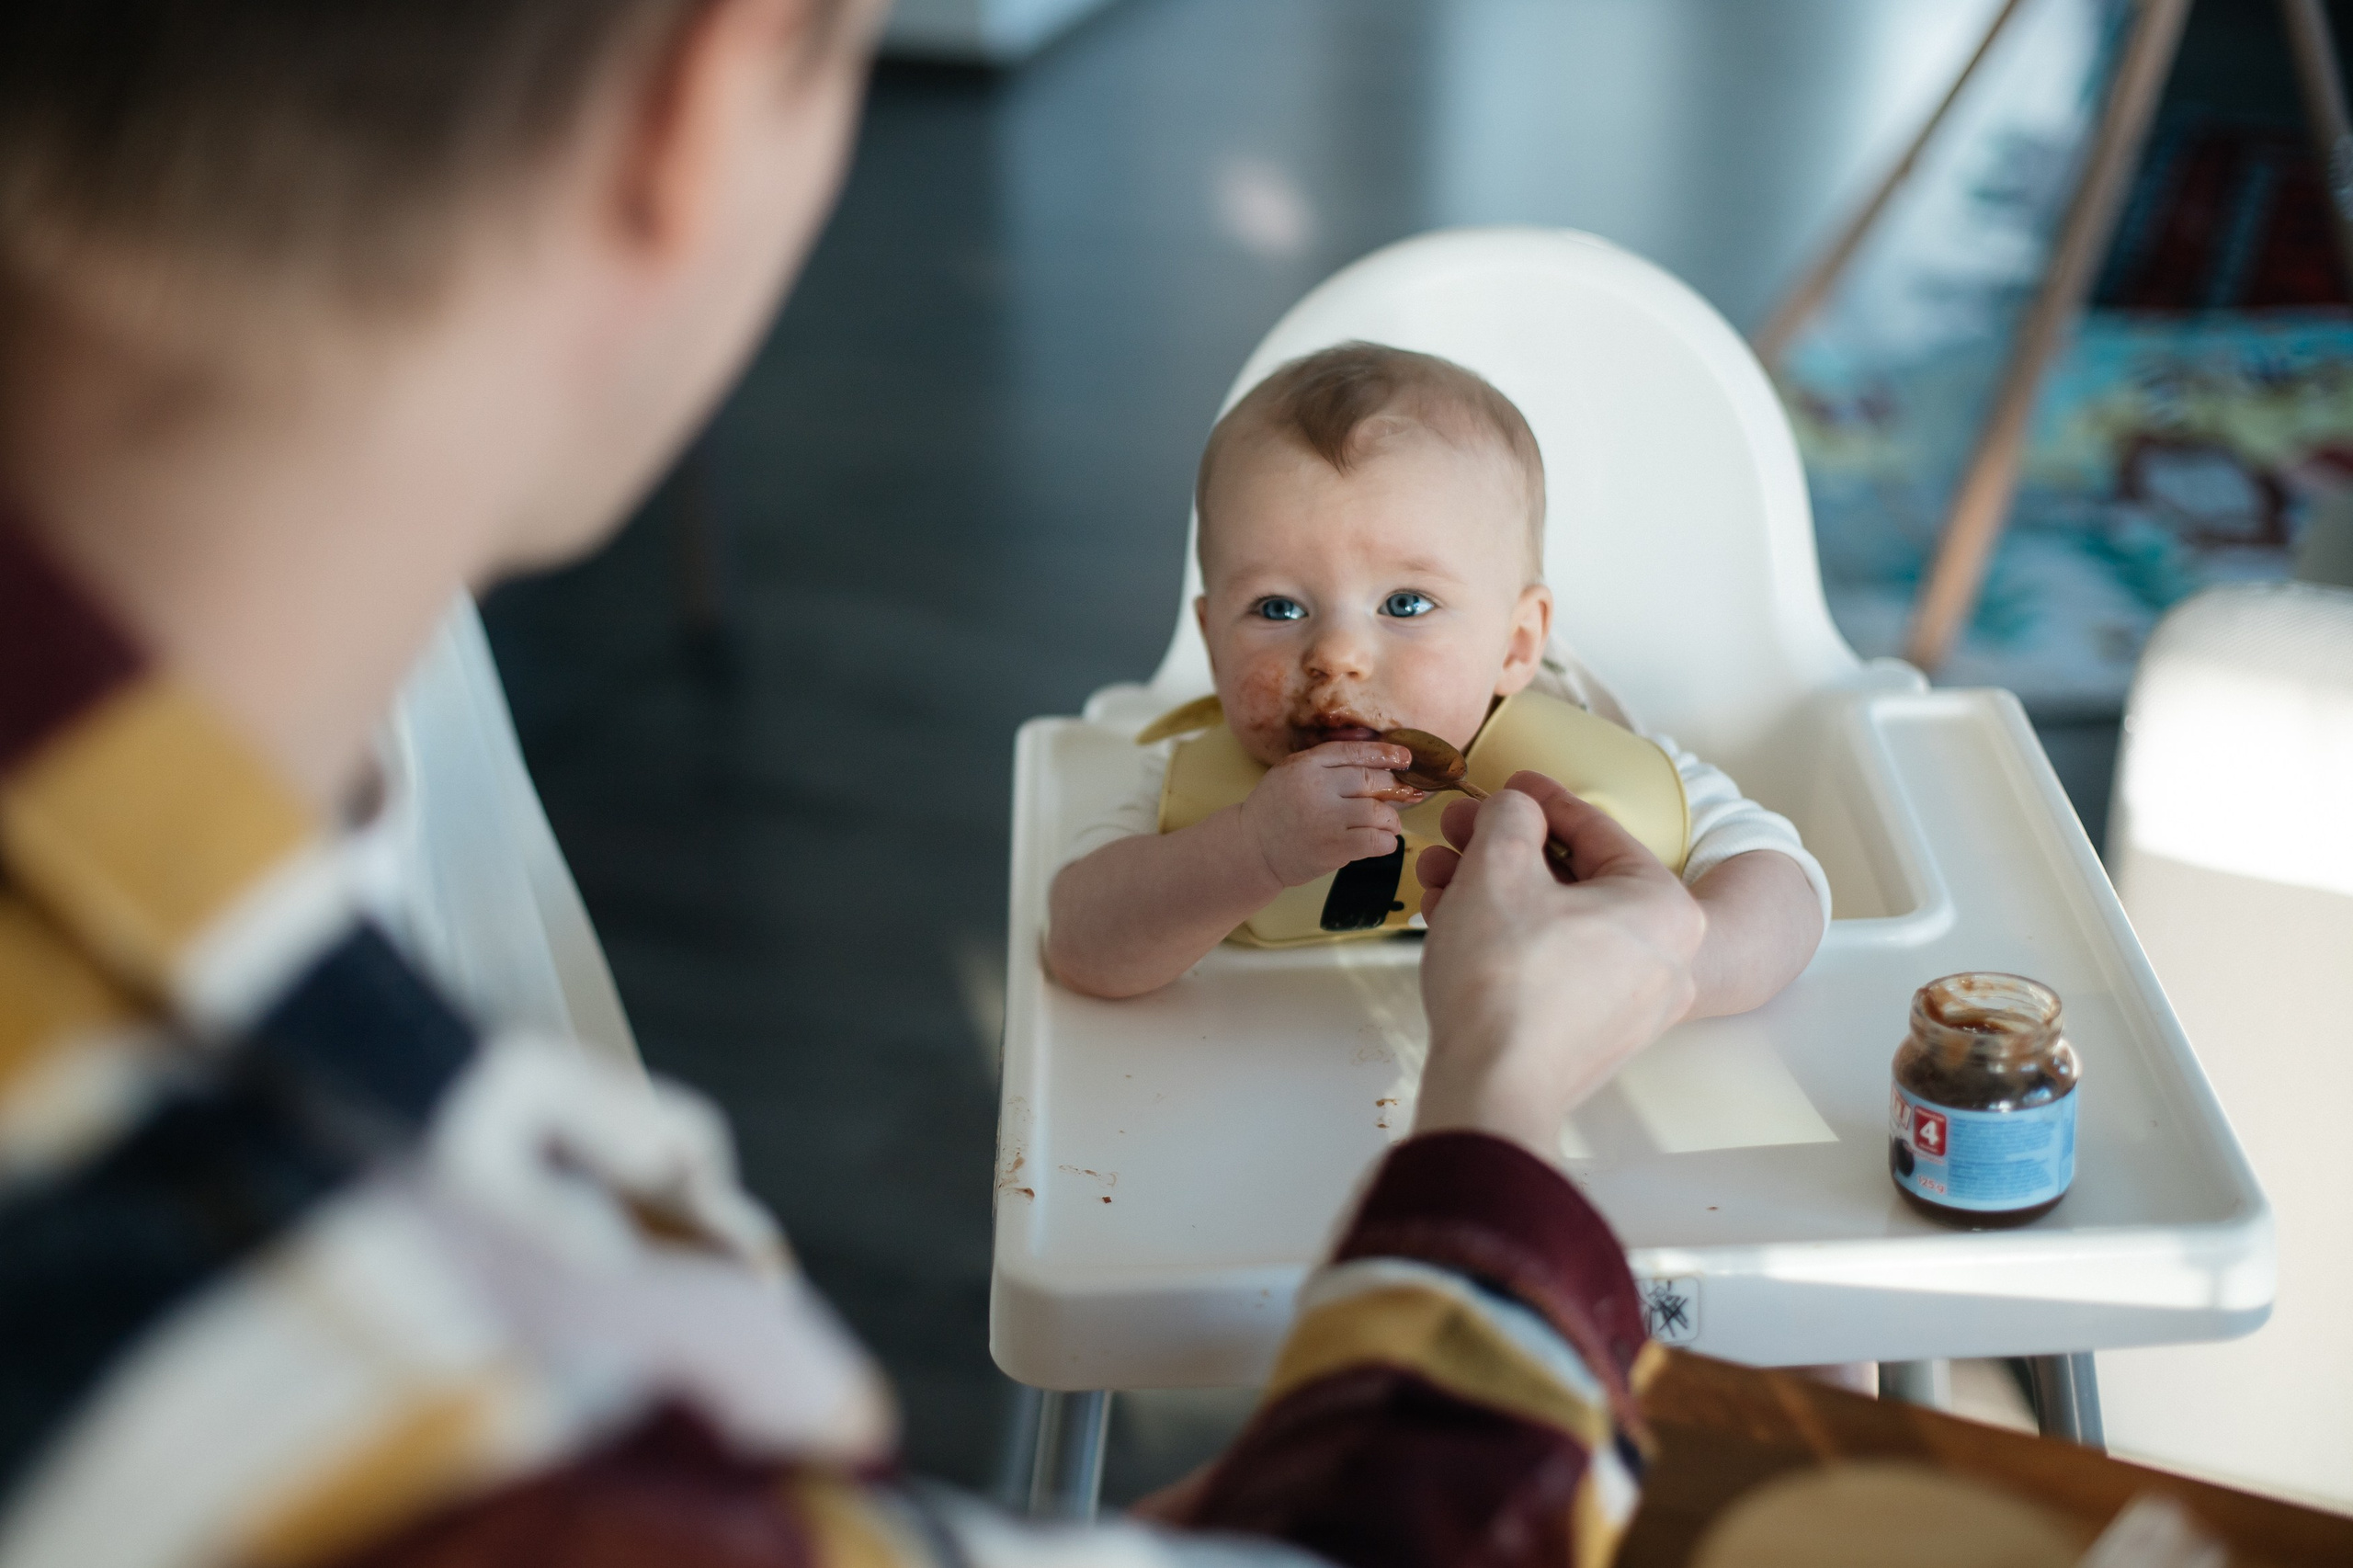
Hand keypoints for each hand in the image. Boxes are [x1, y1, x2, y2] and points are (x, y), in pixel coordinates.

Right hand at [1237, 740, 1422, 886]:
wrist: (1251, 848)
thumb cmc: (1274, 810)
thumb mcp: (1289, 773)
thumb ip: (1324, 763)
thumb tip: (1373, 758)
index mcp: (1306, 765)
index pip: (1354, 752)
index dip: (1385, 753)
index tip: (1405, 757)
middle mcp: (1317, 788)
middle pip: (1372, 780)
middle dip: (1394, 787)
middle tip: (1404, 794)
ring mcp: (1326, 819)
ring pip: (1378, 811)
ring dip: (1392, 818)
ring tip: (1390, 824)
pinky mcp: (1333, 847)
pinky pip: (1375, 840)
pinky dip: (1387, 841)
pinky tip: (1384, 842)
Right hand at [1412, 771, 1705, 1155]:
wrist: (1493, 1091)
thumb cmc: (1505, 979)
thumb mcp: (1498, 867)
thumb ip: (1509, 818)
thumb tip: (1514, 812)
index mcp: (1664, 906)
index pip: (1596, 829)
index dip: (1538, 798)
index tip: (1507, 782)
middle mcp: (1665, 956)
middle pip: (1573, 878)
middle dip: (1503, 850)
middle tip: (1455, 831)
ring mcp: (1633, 1002)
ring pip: (1557, 922)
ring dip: (1494, 893)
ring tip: (1437, 878)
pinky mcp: (1597, 1034)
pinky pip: (1556, 964)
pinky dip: (1510, 937)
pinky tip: (1454, 921)